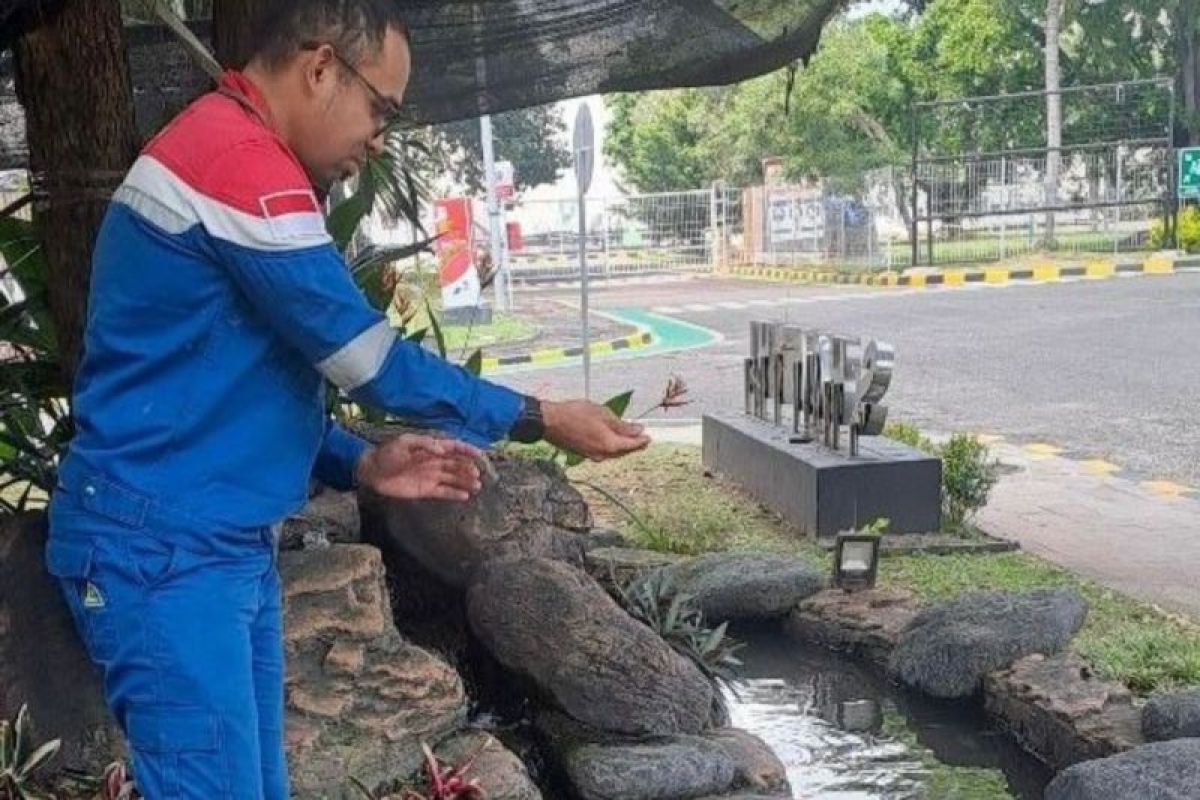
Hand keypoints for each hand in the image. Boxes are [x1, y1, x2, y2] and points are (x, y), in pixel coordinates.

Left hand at [355, 434, 483, 500]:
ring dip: (465, 482)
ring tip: (477, 486)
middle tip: (477, 474)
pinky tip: (465, 496)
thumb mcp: (403, 442)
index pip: (453, 447)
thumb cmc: (386, 454)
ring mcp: (431, 476)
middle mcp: (434, 462)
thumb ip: (424, 444)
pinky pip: (444, 492)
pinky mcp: (426, 490)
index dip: (467, 450)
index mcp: (430, 448)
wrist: (372, 472)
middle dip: (468, 468)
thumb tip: (442, 449)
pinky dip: (455, 494)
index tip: (479, 455)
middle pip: (456, 464)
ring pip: (453, 479)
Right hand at [542, 399, 650, 460]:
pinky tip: (610, 438)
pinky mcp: (584, 453)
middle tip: (641, 437)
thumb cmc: (576, 414)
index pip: (632, 445)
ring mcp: (592, 456)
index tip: (649, 436)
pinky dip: (610, 446)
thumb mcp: (603, 414)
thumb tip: (639, 430)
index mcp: (611, 445)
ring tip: (627, 437)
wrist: (550, 422)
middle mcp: (603, 455)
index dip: (642, 441)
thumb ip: (622, 425)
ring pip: (613, 453)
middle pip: (624, 451)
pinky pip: (603, 452)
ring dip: (622, 446)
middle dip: (633, 445)